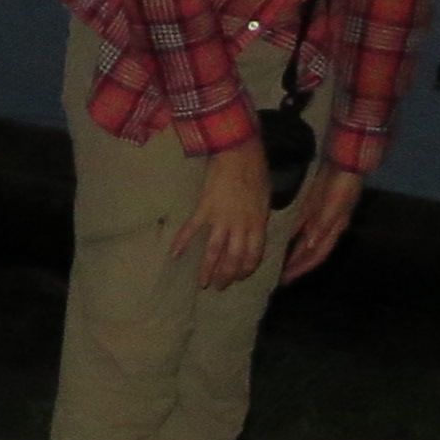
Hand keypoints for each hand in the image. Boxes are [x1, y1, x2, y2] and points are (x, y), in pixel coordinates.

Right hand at [170, 137, 271, 289]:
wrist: (240, 152)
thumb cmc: (256, 172)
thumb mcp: (265, 198)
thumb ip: (258, 218)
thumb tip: (253, 231)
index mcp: (257, 223)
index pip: (253, 255)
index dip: (246, 269)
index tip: (239, 277)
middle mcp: (240, 225)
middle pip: (233, 258)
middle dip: (226, 276)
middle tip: (219, 286)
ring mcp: (221, 218)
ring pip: (214, 251)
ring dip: (208, 269)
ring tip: (203, 283)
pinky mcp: (205, 208)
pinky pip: (192, 229)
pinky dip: (182, 242)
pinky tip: (174, 255)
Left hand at [279, 165, 366, 282]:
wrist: (345, 161)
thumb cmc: (342, 184)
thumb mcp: (335, 205)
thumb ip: (323, 225)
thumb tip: (310, 246)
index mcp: (333, 229)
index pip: (315, 256)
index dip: (301, 269)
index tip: (284, 281)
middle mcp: (326, 227)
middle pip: (308, 252)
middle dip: (294, 265)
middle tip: (275, 275)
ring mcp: (320, 216)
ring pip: (303, 240)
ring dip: (291, 251)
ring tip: (275, 260)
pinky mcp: (312, 206)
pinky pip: (299, 225)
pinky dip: (290, 234)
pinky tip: (278, 237)